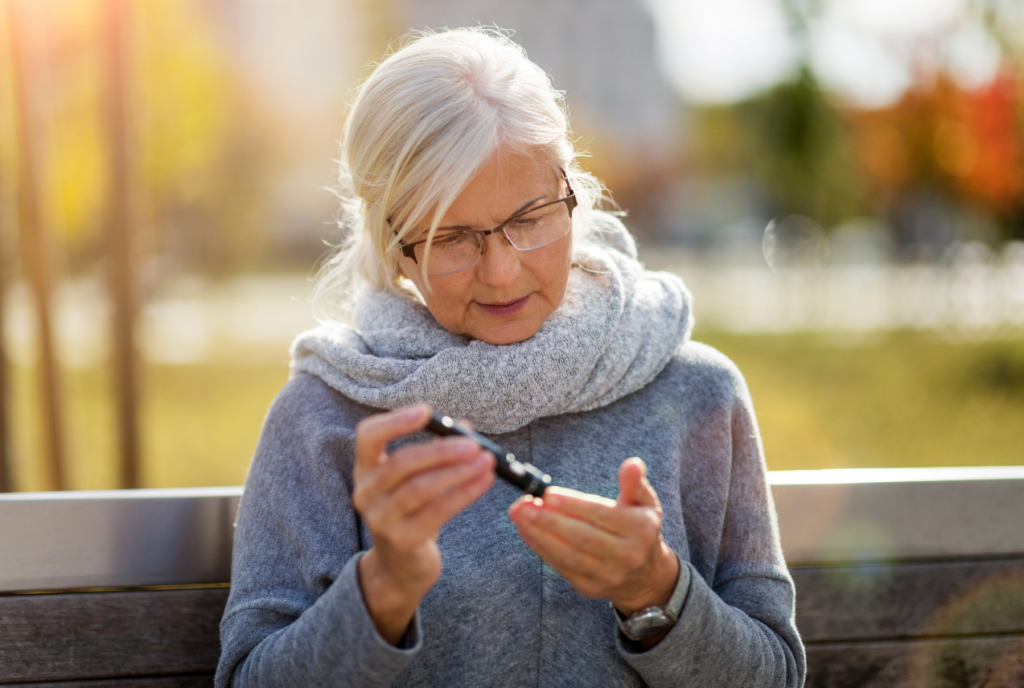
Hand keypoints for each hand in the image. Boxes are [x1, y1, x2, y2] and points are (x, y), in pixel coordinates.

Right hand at [353, 403, 495, 644]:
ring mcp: (380, 519)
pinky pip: (436, 512)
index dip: (395, 421)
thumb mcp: (416, 479)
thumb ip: (436, 450)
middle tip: (474, 444)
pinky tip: (484, 482)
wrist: (400, 567)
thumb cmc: (412, 511)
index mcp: (366, 469)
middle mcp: (365, 493)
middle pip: (401, 463)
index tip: (427, 410)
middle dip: (441, 450)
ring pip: (420, 488)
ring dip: (458, 472)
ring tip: (486, 461)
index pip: (368, 436)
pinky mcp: (401, 541)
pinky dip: (464, 494)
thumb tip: (465, 428)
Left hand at [508, 457, 678, 616]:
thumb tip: (632, 464)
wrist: (645, 576)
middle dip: (549, 520)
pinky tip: (526, 531)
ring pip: (568, 555)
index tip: (548, 493)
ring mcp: (608, 575)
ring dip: (539, 535)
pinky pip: (561, 566)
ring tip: (520, 516)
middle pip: (582, 537)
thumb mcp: (645, 503)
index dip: (573, 504)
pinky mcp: (589, 587)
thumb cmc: (639, 529)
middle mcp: (626, 555)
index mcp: (640, 530)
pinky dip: (541, 548)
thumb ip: (635, 483)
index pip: (601, 515)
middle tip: (524, 504)